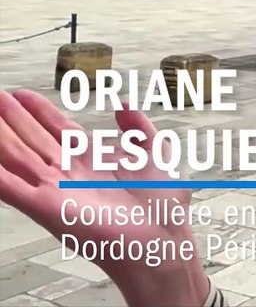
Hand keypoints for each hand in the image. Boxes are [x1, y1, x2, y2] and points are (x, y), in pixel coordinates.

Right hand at [0, 89, 210, 305]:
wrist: (161, 239)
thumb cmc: (162, 205)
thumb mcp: (156, 154)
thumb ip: (139, 128)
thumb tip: (122, 104)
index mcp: (90, 158)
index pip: (55, 128)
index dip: (37, 110)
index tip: (19, 94)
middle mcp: (68, 172)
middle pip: (30, 138)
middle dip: (10, 117)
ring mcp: (54, 188)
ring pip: (15, 156)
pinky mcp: (45, 207)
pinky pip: (9, 188)